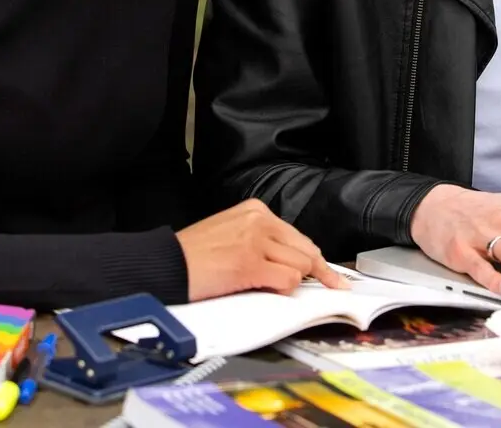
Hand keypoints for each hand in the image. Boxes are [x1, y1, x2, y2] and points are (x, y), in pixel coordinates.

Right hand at [176, 198, 349, 300]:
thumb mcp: (232, 232)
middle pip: (305, 250)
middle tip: (333, 287)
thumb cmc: (195, 255)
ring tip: (271, 287)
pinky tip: (269, 290)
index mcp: (255, 210)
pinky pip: (287, 279)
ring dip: (293, 282)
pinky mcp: (251, 264)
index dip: (314, 258)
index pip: (297, 236)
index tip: (331, 274)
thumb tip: (292, 262)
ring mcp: (256, 242)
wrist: (167, 264)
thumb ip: (262, 240)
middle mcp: (259, 221)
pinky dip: (284, 289)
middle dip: (319, 273)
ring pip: (300, 265)